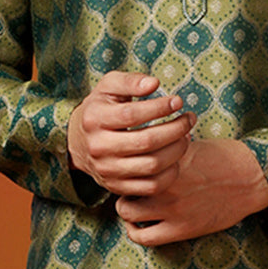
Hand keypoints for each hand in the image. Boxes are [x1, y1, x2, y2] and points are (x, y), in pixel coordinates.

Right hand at [67, 72, 195, 195]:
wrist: (78, 142)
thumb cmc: (101, 108)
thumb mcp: (108, 86)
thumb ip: (130, 81)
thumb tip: (154, 83)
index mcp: (94, 119)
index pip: (132, 115)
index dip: (160, 108)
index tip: (178, 101)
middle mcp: (98, 147)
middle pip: (146, 142)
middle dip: (176, 129)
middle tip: (189, 119)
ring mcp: (107, 170)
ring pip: (152, 165)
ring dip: (177, 150)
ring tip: (186, 136)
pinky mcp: (117, 187)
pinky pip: (151, 186)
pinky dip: (171, 173)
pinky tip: (176, 158)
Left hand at [116, 138, 267, 245]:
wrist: (252, 177)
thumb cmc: (223, 157)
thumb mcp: (190, 145)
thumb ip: (164, 150)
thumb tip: (143, 147)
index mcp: (166, 158)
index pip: (129, 161)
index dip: (124, 163)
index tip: (127, 166)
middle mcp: (165, 182)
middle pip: (122, 184)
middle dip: (122, 185)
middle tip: (128, 186)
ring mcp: (172, 207)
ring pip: (126, 212)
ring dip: (127, 207)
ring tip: (133, 205)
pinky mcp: (181, 228)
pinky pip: (144, 237)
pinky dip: (136, 231)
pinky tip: (140, 225)